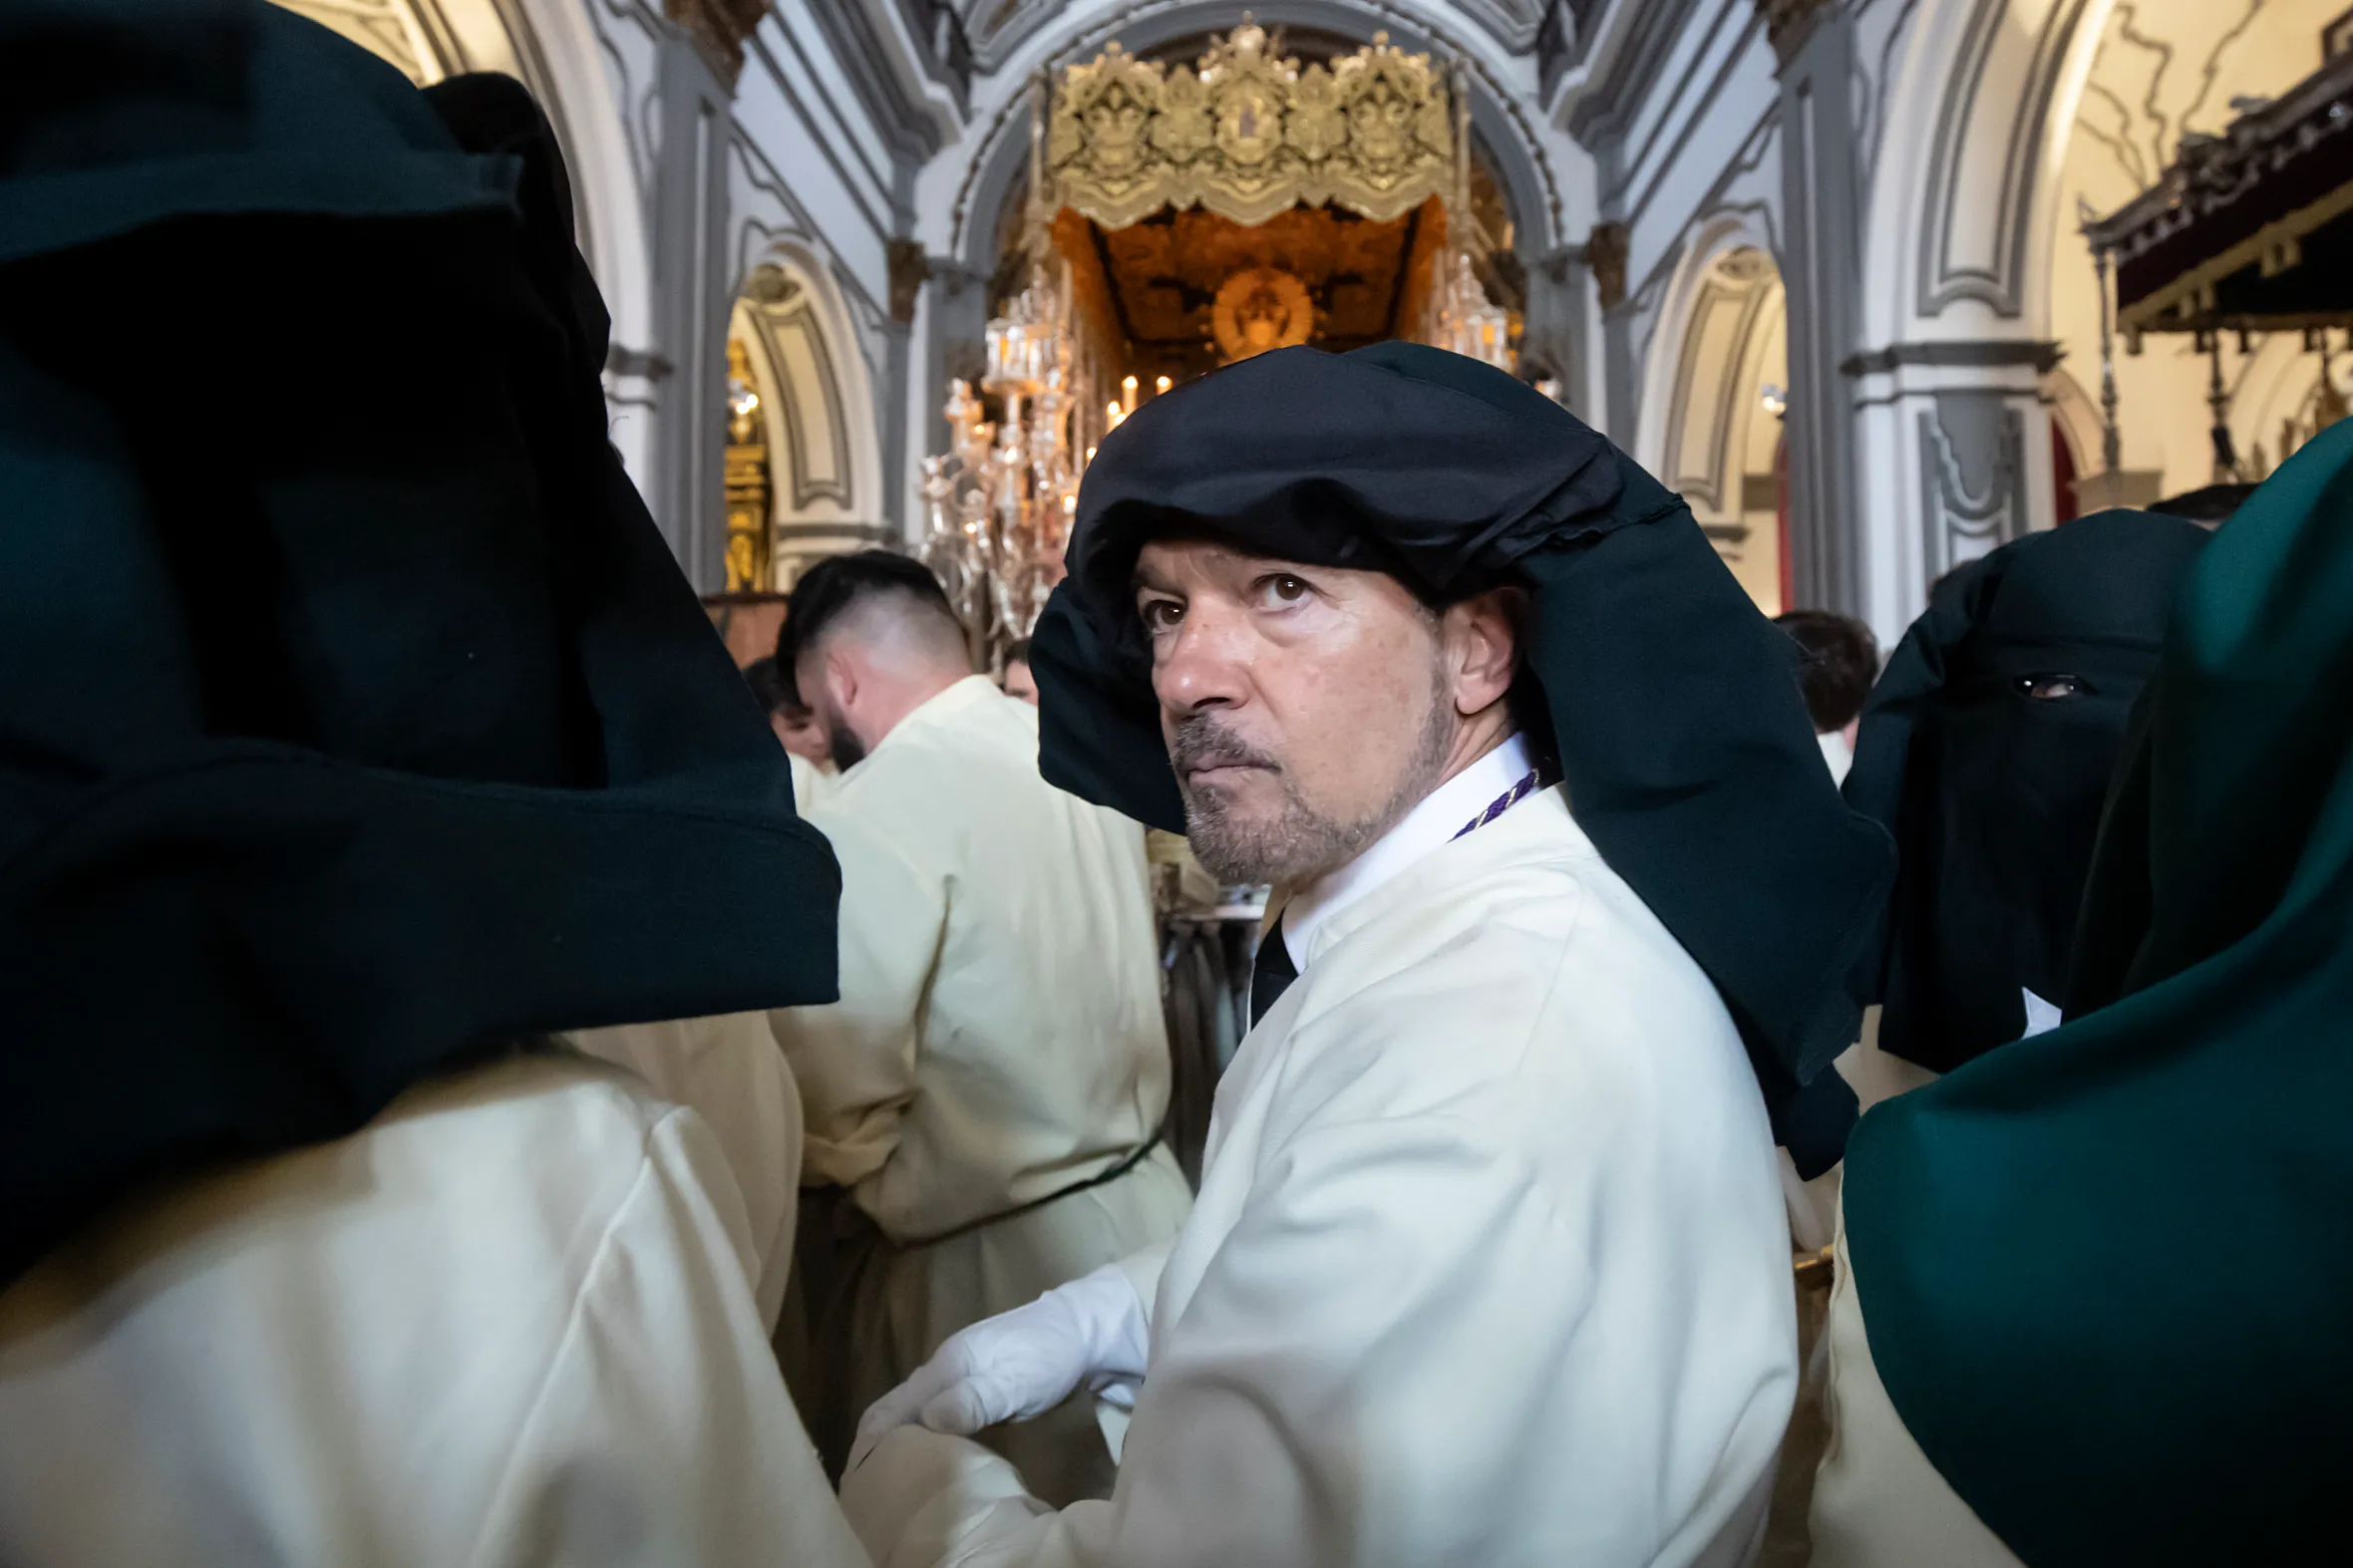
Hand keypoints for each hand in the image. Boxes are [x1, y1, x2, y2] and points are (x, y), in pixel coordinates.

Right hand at [849, 1262, 1146, 1470]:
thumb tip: (926, 1421)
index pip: (893, 1406)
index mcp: (946, 1365)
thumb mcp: (1015, 1383)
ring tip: (889, 1472)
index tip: (860, 1473)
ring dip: (899, 1436)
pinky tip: (927, 1450)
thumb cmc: (1050, 1356)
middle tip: (868, 1481)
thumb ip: (973, 1401)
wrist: (1084, 1329)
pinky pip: (936, 1407)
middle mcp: (943, 1367)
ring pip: (915, 1407)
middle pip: (896, 1406)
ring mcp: (958, 1372)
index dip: (872, 1439)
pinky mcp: (974, 1381)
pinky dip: (922, 1429)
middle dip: (877, 1440)